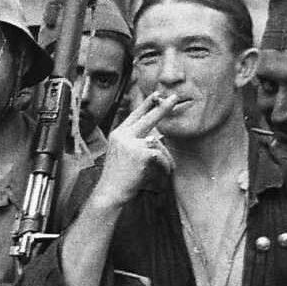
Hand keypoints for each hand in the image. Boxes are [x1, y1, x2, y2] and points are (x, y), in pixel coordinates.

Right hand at [90, 91, 179, 210]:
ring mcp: (132, 143)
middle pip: (148, 117)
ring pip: (158, 143)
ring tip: (165, 169)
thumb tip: (154, 136)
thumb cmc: (118, 176)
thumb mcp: (122, 153)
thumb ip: (134, 141)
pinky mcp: (141, 153)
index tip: (157, 94)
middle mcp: (123, 135)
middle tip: (175, 97)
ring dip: (165, 157)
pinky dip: (165, 166)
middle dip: (163, 107)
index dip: (146, 104)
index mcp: (118, 134)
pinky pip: (161, 156)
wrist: (111, 191)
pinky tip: (161, 174)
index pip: (134, 115)